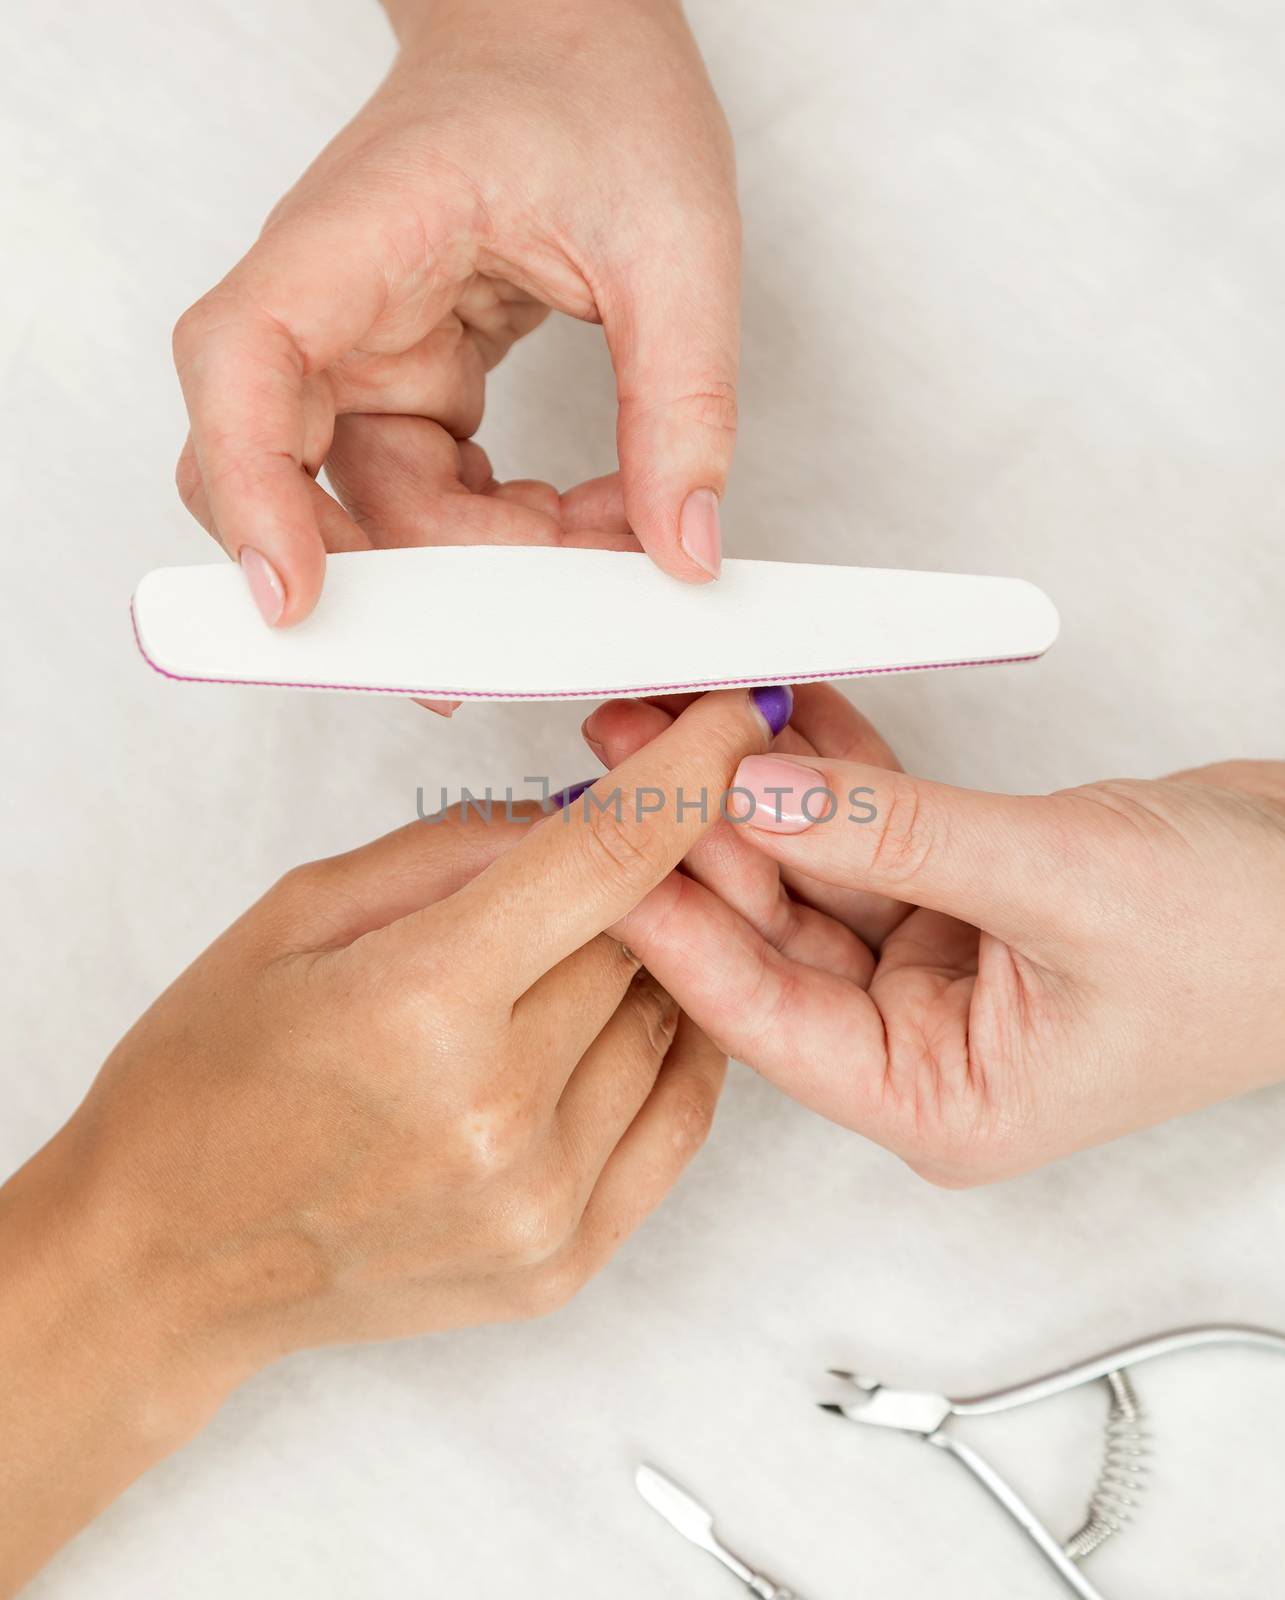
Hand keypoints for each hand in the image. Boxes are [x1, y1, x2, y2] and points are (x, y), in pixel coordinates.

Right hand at [0, 687, 786, 1591]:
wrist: (168, 1258)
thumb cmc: (210, 1076)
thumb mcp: (301, 913)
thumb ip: (457, 846)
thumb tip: (588, 803)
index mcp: (419, 1005)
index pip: (605, 861)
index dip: (686, 776)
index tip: (732, 721)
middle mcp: (497, 1114)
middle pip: (644, 940)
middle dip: (624, 885)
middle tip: (567, 879)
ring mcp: (539, 1203)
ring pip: (670, 1023)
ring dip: (636, 975)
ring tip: (538, 979)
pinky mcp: (563, 1263)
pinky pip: (676, 1118)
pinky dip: (662, 1053)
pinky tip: (606, 1026)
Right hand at [173, 0, 739, 629]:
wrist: (573, 33)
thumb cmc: (599, 90)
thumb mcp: (675, 242)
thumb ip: (682, 404)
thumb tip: (679, 552)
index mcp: (354, 236)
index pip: (241, 367)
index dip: (252, 494)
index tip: (296, 596)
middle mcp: (333, 306)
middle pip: (295, 477)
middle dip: (402, 572)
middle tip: (522, 626)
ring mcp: (364, 353)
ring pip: (376, 510)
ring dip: (481, 562)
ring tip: (605, 544)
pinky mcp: (410, 385)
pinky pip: (428, 497)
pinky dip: (501, 534)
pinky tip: (584, 522)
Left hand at [582, 687, 1284, 1183]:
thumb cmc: (1258, 943)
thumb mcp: (1062, 883)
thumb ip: (898, 836)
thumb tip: (758, 789)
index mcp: (937, 1099)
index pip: (761, 1012)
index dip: (670, 921)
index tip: (591, 844)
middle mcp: (922, 1044)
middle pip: (772, 932)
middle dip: (695, 834)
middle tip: (620, 749)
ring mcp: (938, 969)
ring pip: (812, 870)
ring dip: (751, 788)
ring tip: (673, 708)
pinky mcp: (961, 898)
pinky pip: (872, 829)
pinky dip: (834, 770)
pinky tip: (783, 710)